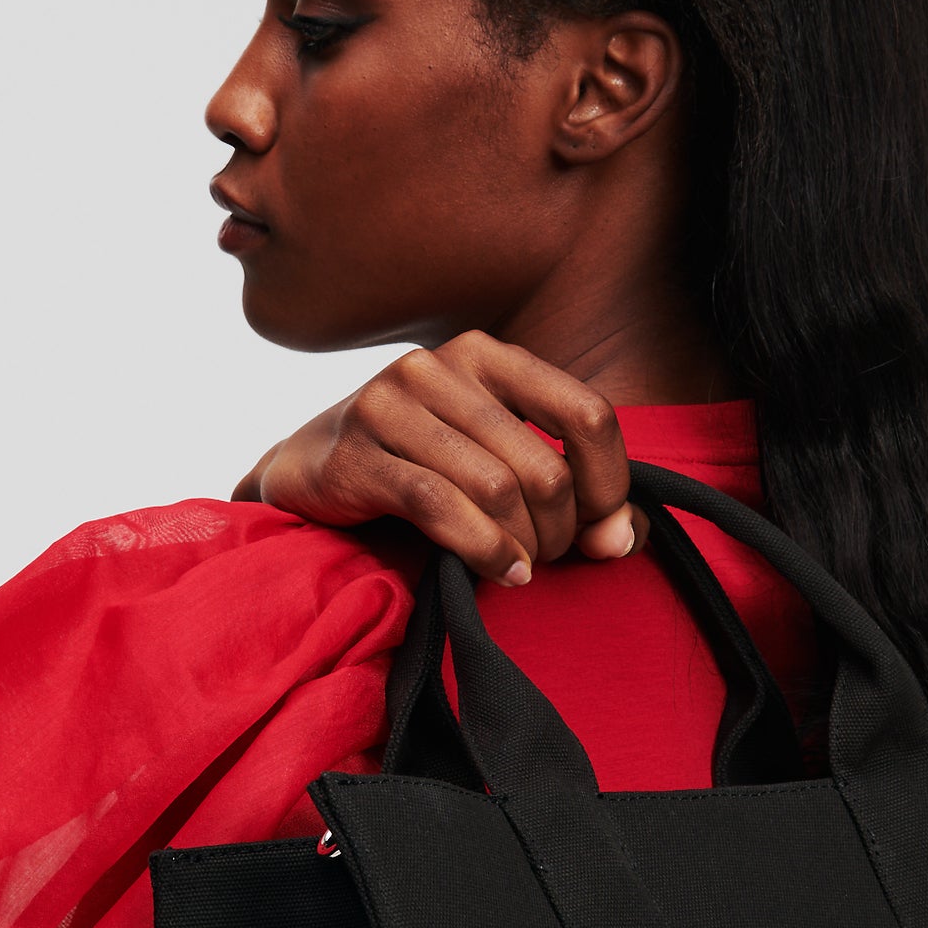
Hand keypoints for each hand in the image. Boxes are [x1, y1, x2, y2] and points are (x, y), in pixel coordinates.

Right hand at [231, 331, 640, 583]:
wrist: (306, 475)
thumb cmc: (417, 470)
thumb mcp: (499, 466)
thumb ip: (575, 498)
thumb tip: (622, 540)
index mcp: (489, 355)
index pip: (587, 414)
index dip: (610, 484)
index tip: (600, 528)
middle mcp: (442, 366)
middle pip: (544, 467)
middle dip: (559, 531)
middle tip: (545, 558)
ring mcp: (392, 402)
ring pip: (497, 490)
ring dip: (522, 547)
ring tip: (519, 568)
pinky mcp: (356, 453)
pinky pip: (440, 507)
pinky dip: (483, 551)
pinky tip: (498, 572)